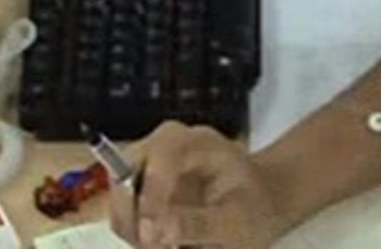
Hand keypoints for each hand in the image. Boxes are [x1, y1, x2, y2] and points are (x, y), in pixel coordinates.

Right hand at [109, 122, 293, 248]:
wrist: (261, 202)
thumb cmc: (256, 206)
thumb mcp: (237, 221)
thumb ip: (198, 224)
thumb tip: (154, 231)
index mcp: (196, 143)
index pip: (161, 156)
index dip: (151, 196)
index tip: (152, 236)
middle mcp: (165, 146)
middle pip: (125, 175)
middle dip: (134, 219)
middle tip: (155, 248)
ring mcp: (149, 166)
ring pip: (119, 199)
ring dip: (134, 231)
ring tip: (169, 248)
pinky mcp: (142, 188)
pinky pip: (124, 214)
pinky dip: (137, 234)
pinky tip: (163, 245)